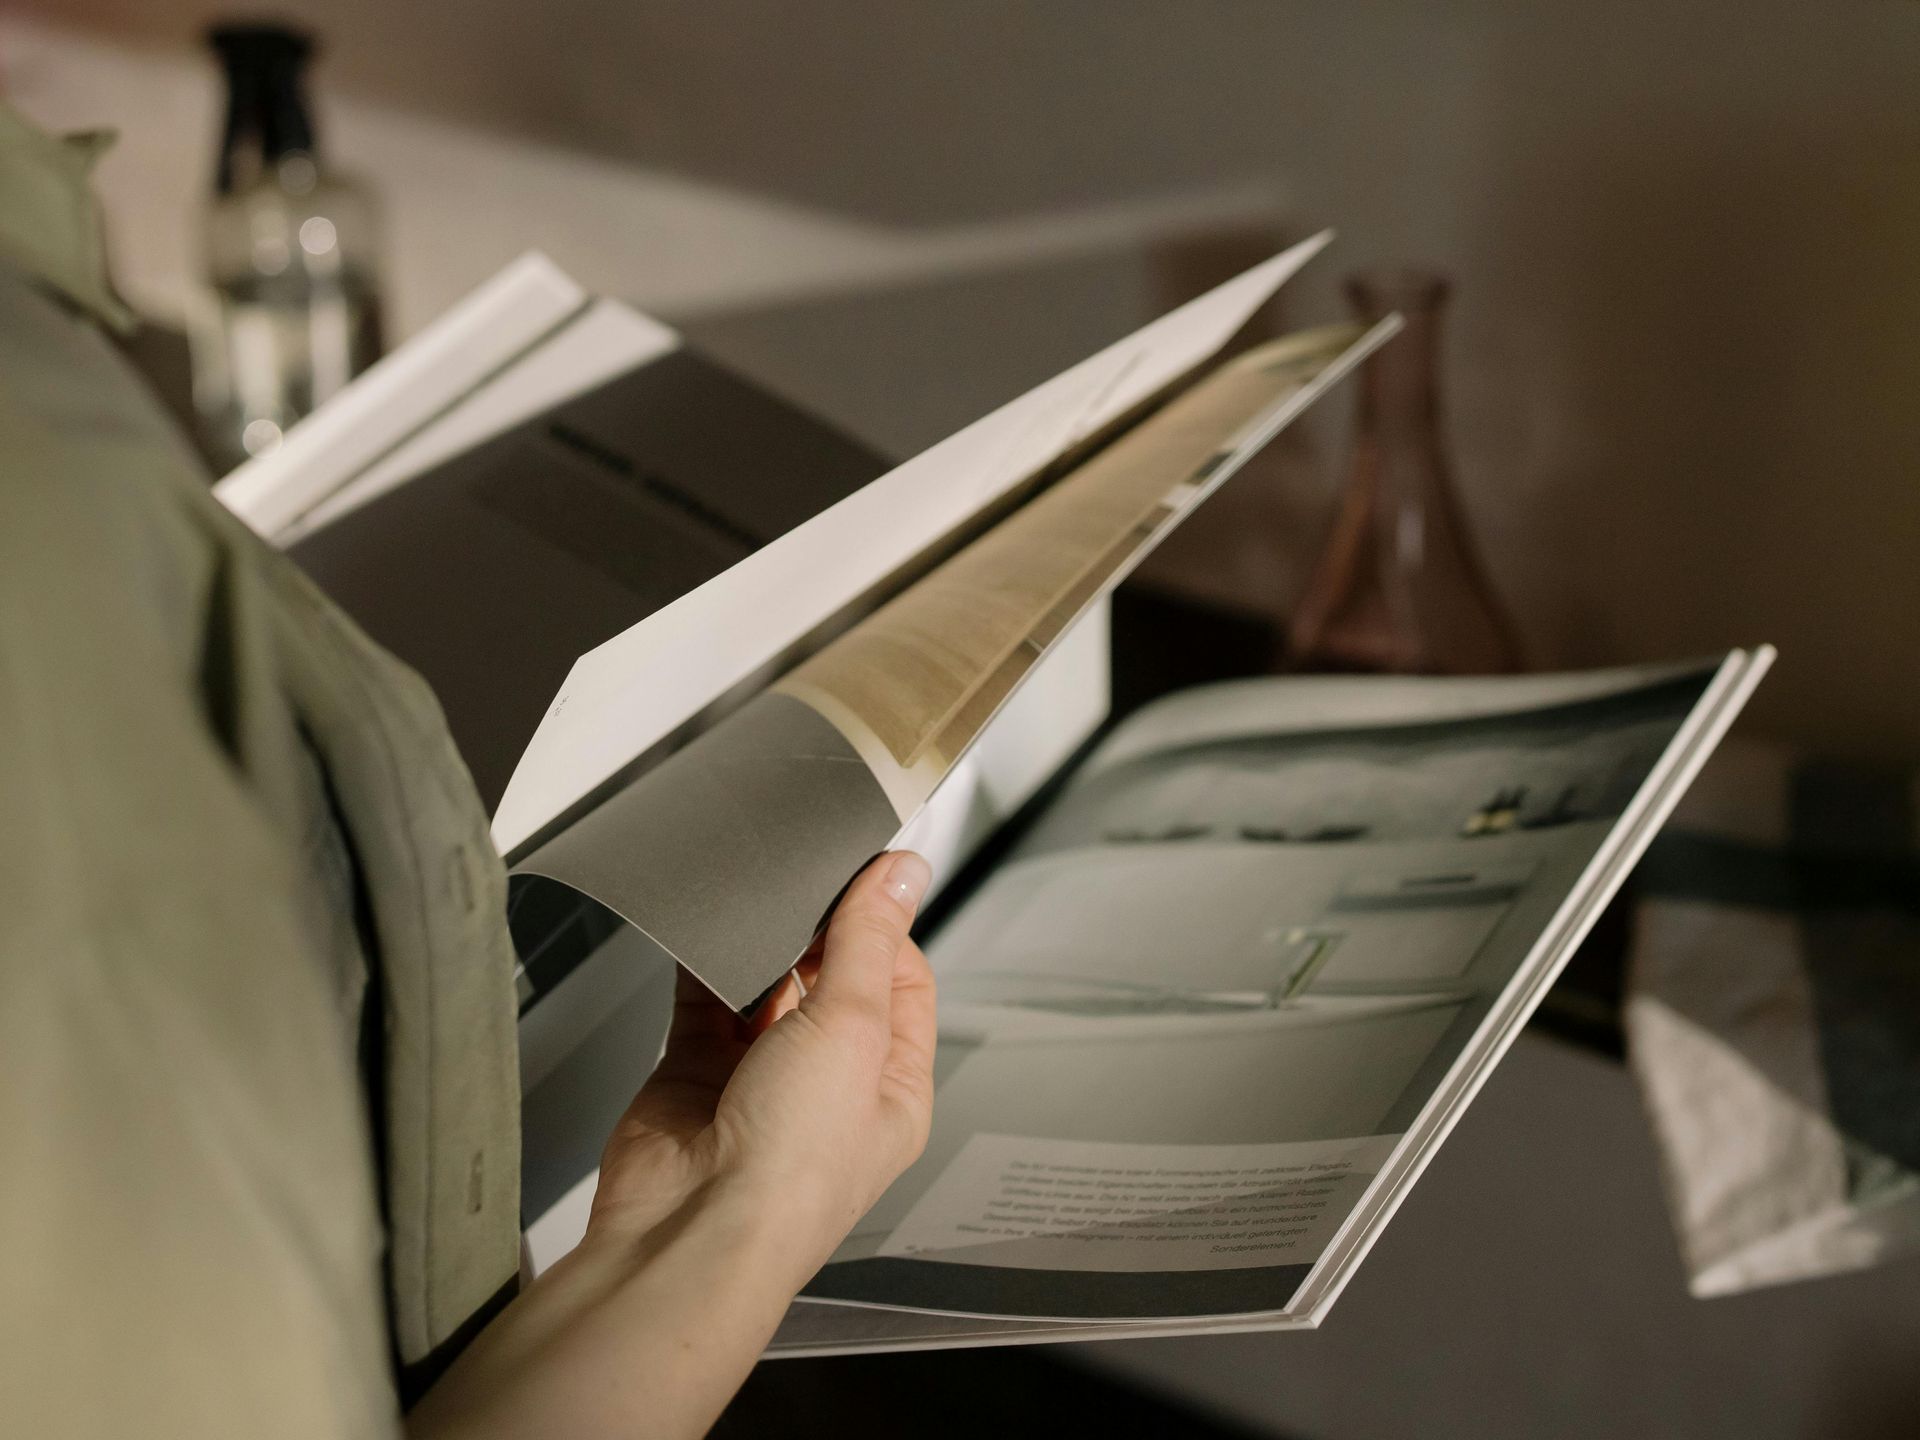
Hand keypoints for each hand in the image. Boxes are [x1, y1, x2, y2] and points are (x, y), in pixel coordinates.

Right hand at [587, 850, 937, 1272]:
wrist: (689, 1234)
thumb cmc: (792, 1171)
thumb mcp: (852, 1030)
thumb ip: (868, 942)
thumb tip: (903, 875)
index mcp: (891, 1086)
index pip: (902, 980)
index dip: (883, 924)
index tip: (860, 875)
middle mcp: (829, 1085)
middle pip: (832, 978)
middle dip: (817, 932)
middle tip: (802, 883)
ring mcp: (760, 1079)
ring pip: (767, 985)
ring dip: (760, 947)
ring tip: (755, 907)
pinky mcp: (696, 1073)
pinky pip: (703, 1001)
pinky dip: (703, 964)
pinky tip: (706, 932)